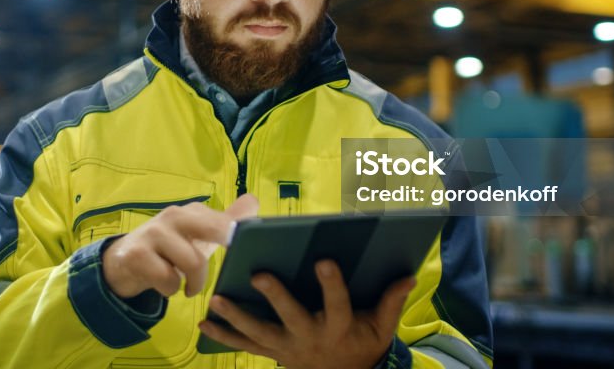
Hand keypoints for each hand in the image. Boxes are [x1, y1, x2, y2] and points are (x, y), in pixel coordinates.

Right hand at [103, 194, 258, 298]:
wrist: (124, 262)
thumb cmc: (170, 249)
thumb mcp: (198, 237)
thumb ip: (225, 222)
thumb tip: (254, 201)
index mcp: (192, 211)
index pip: (225, 219)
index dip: (241, 234)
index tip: (251, 247)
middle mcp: (174, 215)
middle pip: (214, 228)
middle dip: (229, 245)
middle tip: (231, 268)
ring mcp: (154, 232)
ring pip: (193, 262)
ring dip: (195, 283)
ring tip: (188, 287)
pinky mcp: (137, 254)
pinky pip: (168, 279)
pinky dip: (171, 289)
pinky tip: (165, 285)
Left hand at [198, 260, 414, 368]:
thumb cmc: (362, 345)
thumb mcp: (382, 327)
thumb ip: (391, 301)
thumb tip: (409, 275)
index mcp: (339, 327)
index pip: (337, 303)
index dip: (331, 284)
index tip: (324, 260)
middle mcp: (310, 338)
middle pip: (291, 317)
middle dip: (275, 296)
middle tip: (258, 275)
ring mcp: (287, 348)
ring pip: (259, 333)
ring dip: (236, 317)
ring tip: (216, 297)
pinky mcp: (273, 353)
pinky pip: (245, 346)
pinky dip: (224, 335)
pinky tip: (204, 322)